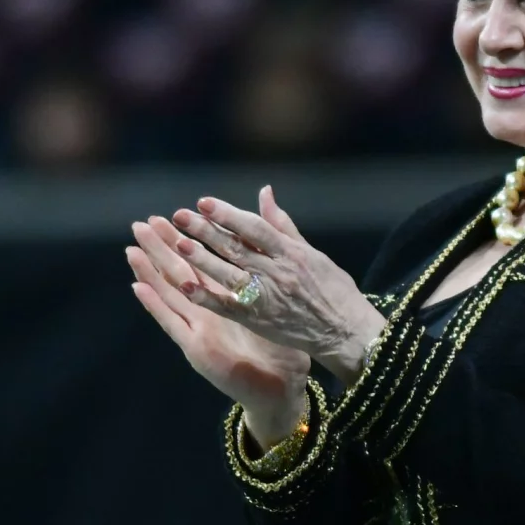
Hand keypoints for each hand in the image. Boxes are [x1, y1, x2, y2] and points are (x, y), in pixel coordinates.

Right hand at [127, 216, 310, 444]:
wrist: (282, 390)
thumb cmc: (284, 351)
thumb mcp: (277, 307)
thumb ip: (269, 274)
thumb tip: (269, 243)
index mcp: (227, 301)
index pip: (202, 264)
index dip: (185, 241)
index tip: (171, 216)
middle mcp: (208, 314)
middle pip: (179, 275)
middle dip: (160, 250)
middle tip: (141, 224)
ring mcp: (199, 330)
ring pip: (170, 295)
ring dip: (149, 272)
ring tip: (131, 249)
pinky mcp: (197, 349)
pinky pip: (173, 323)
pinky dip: (155, 305)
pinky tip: (139, 287)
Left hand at [170, 185, 385, 384]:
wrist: (345, 332)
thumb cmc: (334, 290)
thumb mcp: (313, 252)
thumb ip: (283, 224)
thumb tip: (264, 193)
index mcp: (292, 253)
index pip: (254, 228)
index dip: (228, 214)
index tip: (203, 202)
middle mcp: (278, 273)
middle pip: (236, 248)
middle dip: (206, 231)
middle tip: (180, 216)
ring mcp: (267, 297)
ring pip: (229, 274)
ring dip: (202, 259)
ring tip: (178, 244)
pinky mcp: (259, 320)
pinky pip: (229, 307)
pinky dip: (207, 297)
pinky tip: (186, 287)